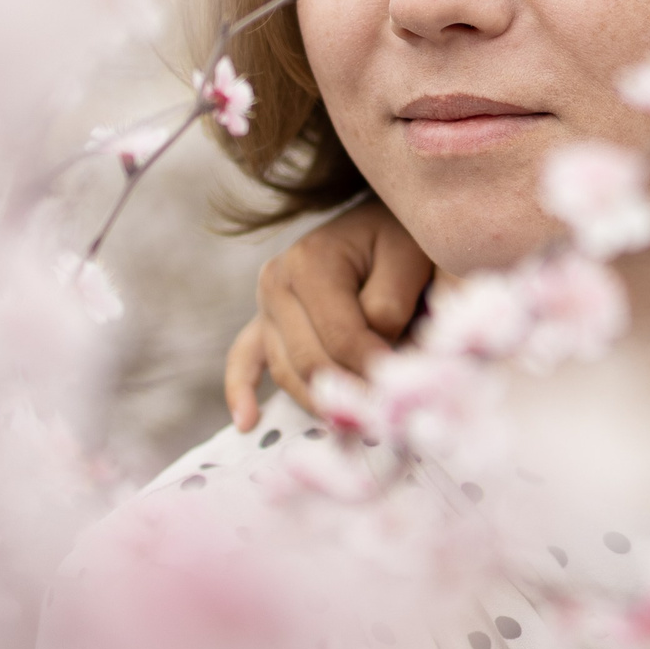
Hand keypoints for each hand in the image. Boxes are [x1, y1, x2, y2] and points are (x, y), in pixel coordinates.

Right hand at [224, 197, 434, 428]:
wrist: (382, 219)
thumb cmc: (402, 237)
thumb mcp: (408, 258)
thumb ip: (388, 306)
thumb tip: (372, 358)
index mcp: (310, 260)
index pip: (340, 337)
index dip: (373, 368)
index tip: (402, 390)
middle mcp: (277, 281)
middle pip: (310, 361)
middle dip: (348, 392)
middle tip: (383, 418)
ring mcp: (266, 304)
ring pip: (287, 371)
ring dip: (317, 403)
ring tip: (352, 430)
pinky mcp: (265, 321)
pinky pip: (246, 358)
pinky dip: (241, 390)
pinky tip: (247, 422)